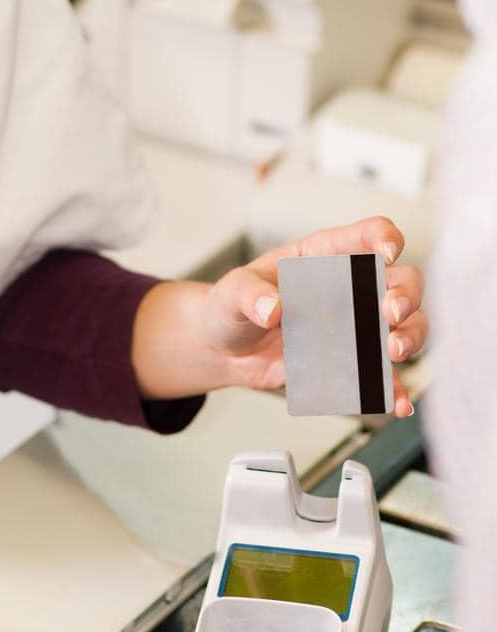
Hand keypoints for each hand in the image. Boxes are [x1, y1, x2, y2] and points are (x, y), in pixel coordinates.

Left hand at [198, 216, 425, 416]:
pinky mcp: (351, 362)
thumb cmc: (232, 306)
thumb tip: (272, 308)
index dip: (385, 238)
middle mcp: (349, 288)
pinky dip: (395, 389)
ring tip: (392, 352)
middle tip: (390, 314)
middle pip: (402, 279)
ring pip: (407, 324)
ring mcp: (355, 326)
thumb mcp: (232, 292)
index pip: (367, 235)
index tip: (386, 254)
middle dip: (406, 294)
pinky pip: (385, 376)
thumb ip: (250, 295)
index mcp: (323, 256)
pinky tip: (397, 402)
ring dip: (410, 337)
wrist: (226, 349)